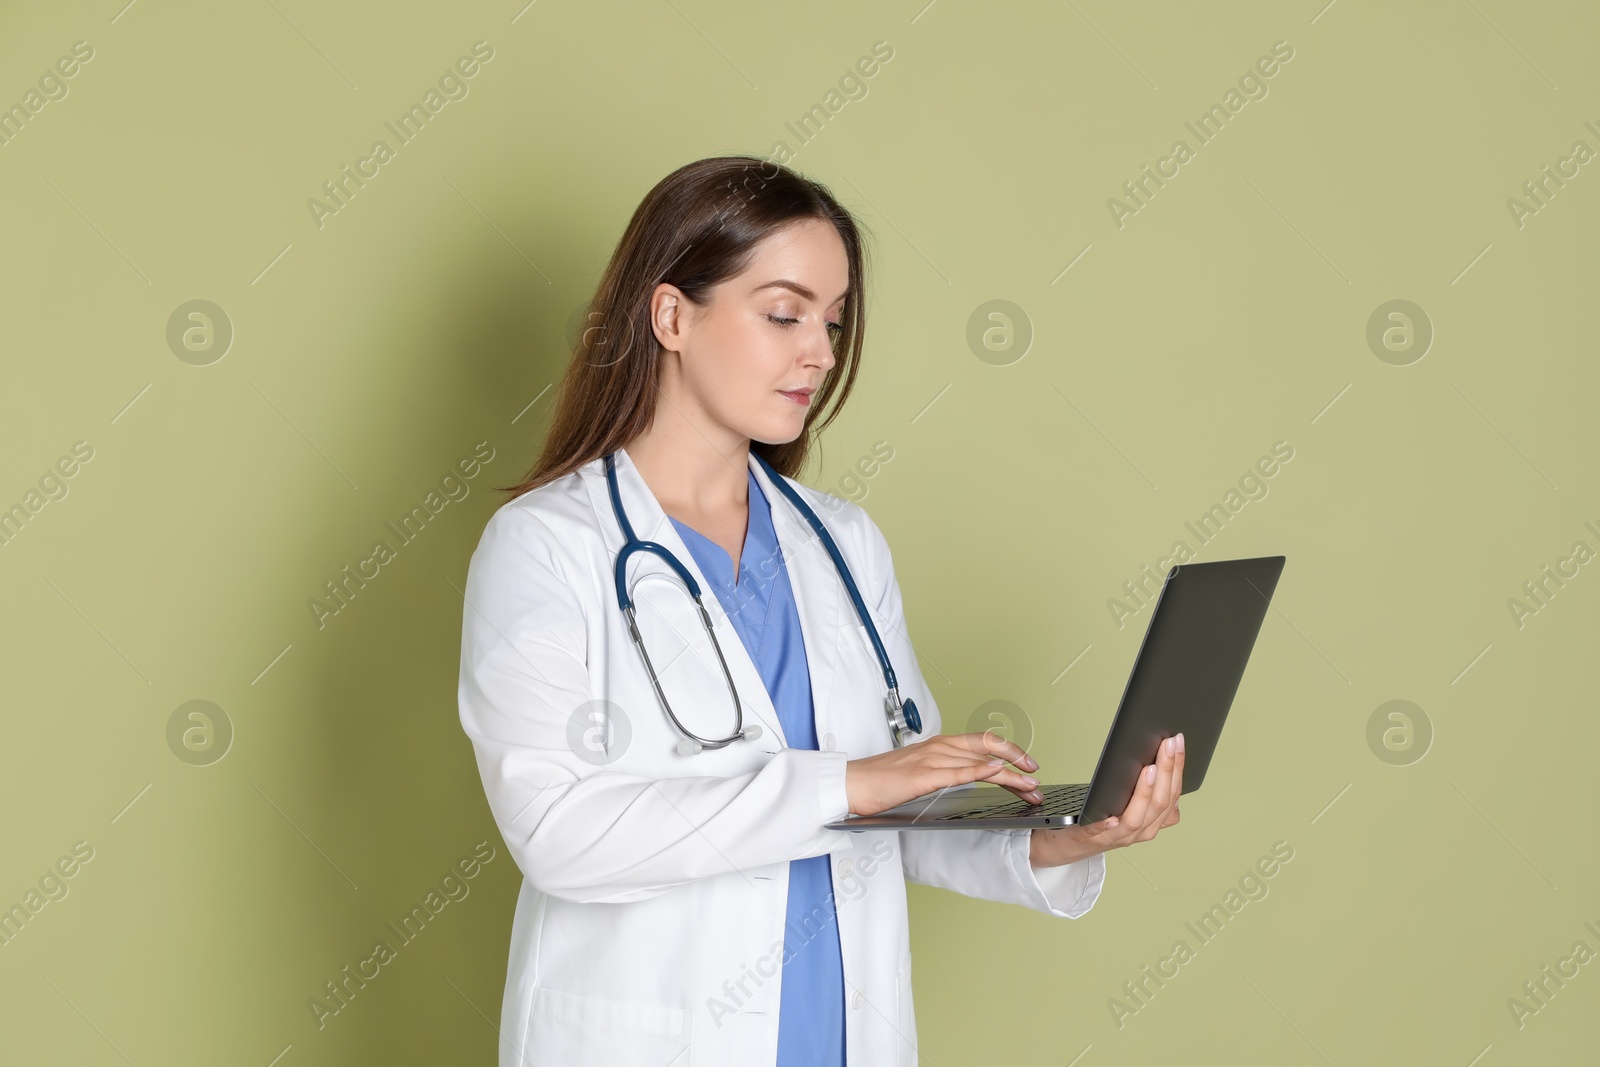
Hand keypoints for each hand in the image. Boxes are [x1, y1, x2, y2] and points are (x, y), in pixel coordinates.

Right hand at [845, 731, 1041, 816]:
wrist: (851, 784)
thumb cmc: (881, 782)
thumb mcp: (919, 772)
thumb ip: (944, 771)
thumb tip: (968, 779)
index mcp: (938, 745)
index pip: (982, 743)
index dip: (1009, 751)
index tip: (1027, 765)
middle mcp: (938, 747)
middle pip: (987, 748)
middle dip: (1017, 761)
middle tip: (1036, 776)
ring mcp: (931, 759)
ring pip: (979, 761)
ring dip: (1008, 774)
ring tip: (1029, 785)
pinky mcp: (922, 776)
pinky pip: (956, 772)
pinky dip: (979, 772)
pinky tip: (996, 773)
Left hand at [1028, 732, 1184, 868]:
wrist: (1077, 843)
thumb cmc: (1106, 819)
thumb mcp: (1134, 805)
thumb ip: (1149, 791)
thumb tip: (1158, 759)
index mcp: (1153, 821)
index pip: (1172, 794)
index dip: (1177, 768)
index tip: (1177, 743)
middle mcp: (1141, 831)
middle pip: (1160, 803)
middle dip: (1167, 771)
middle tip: (1168, 745)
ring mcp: (1119, 836)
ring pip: (1137, 818)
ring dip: (1145, 792)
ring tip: (1149, 769)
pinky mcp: (1093, 837)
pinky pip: (1102, 832)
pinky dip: (1108, 824)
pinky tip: (1111, 815)